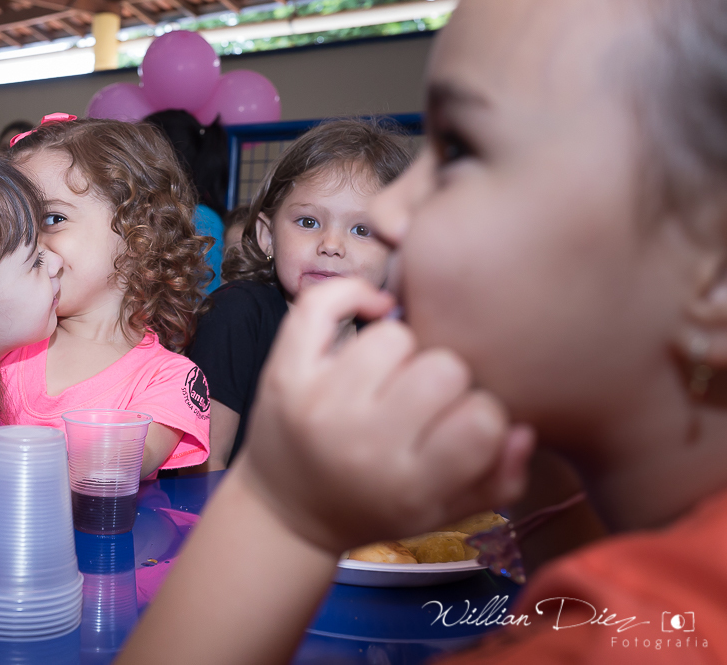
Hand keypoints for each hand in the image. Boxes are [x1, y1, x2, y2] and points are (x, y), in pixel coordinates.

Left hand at [239, 278, 534, 554]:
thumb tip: (523, 429)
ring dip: (403, 350)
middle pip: (442, 369)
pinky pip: (321, 306)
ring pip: (394, 336)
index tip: (462, 423)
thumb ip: (499, 478)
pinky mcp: (285, 373)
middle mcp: (364, 443)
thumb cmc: (376, 507)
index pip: (481, 421)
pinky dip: (353, 294)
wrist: (288, 514)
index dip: (483, 413)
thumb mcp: (443, 512)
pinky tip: (372, 311)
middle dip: (446, 380)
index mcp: (410, 484)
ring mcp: (320, 404)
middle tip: (424, 401)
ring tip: (391, 377)